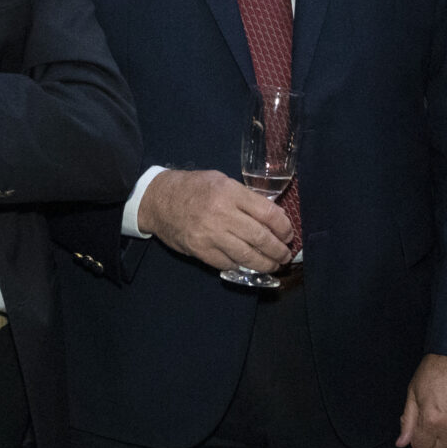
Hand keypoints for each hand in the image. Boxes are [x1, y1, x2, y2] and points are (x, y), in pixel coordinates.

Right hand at [136, 168, 294, 275]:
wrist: (158, 200)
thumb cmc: (193, 187)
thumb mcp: (221, 181)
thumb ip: (244, 198)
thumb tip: (271, 216)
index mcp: (230, 192)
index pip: (267, 213)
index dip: (284, 227)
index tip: (288, 234)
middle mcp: (222, 214)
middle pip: (260, 237)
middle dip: (278, 250)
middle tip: (285, 255)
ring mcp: (210, 234)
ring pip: (247, 255)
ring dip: (265, 264)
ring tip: (274, 265)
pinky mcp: (200, 250)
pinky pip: (228, 263)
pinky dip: (242, 266)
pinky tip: (250, 266)